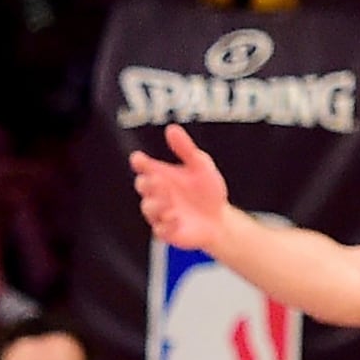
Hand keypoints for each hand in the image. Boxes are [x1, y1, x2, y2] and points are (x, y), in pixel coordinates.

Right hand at [130, 126, 237, 250]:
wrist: (220, 219)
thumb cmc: (208, 191)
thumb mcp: (201, 166)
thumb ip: (185, 149)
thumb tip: (171, 128)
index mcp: (162, 175)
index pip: (144, 166)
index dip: (139, 162)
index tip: (139, 159)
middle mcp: (157, 194)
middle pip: (142, 186)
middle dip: (147, 183)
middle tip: (158, 181)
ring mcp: (160, 213)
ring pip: (148, 208)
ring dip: (157, 205)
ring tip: (170, 204)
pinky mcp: (166, 231)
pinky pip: (159, 229)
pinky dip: (166, 224)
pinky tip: (175, 218)